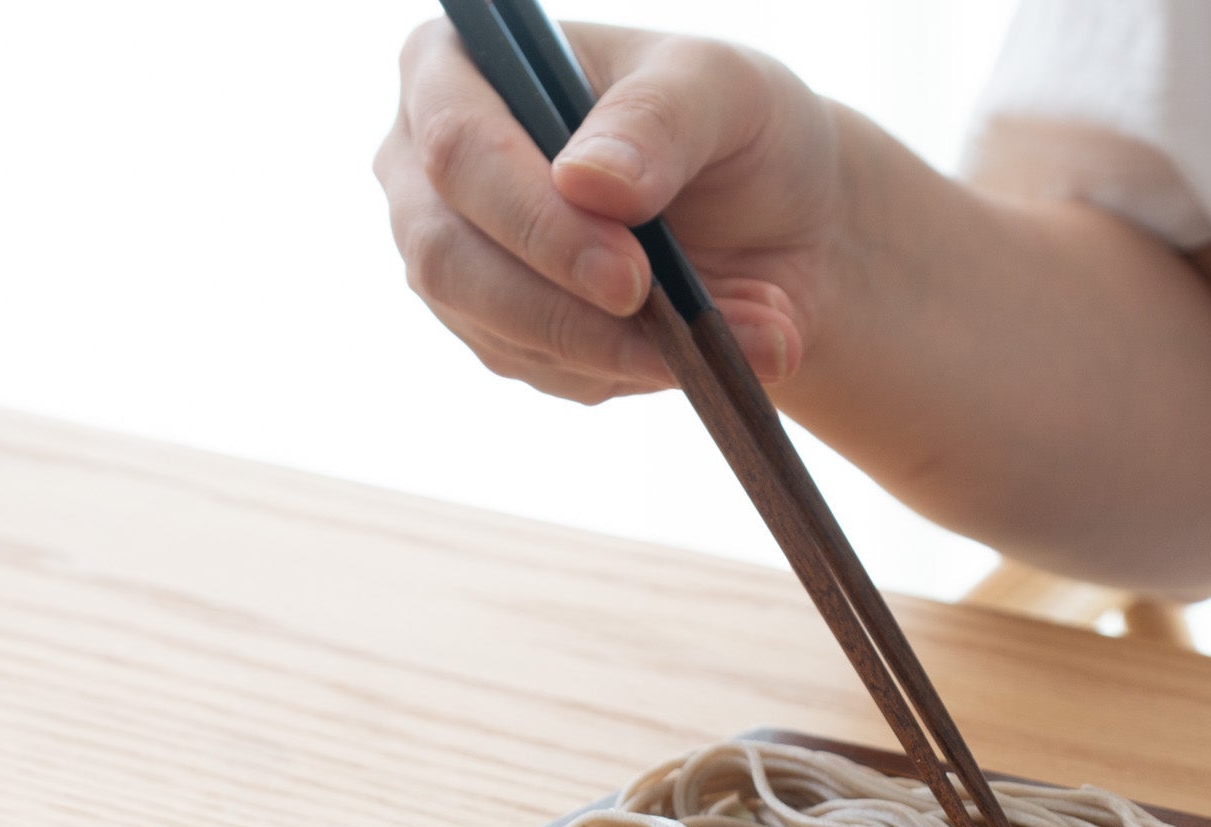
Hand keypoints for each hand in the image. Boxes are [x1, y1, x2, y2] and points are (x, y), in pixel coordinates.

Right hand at [374, 18, 843, 401]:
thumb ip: (657, 120)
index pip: (459, 148)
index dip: (536, 223)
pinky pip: (549, 376)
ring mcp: (459, 261)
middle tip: (668, 343)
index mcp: (457, 67)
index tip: (630, 277)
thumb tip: (588, 184)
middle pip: (449, 259)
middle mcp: (428, 168)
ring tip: (722, 344)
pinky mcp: (503, 335)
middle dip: (564, 313)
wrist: (782, 223)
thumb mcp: (721, 89)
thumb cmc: (737, 127)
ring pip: (501, 335)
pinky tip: (690, 354)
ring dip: (619, 355)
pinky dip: (630, 375)